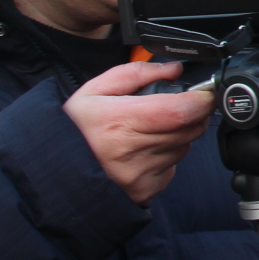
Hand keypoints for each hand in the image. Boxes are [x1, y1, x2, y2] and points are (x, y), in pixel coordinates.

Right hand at [64, 61, 213, 204]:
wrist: (55, 170)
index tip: (203, 92)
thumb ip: (137, 73)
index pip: (181, 111)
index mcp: (121, 120)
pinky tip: (142, 151)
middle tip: (174, 106)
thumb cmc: (76, 127)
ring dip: (179, 134)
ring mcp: (141, 174)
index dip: (200, 99)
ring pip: (185, 146)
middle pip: (190, 128)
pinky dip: (167, 155)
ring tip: (148, 130)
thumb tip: (174, 69)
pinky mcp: (145, 190)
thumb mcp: (95, 89)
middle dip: (192, 113)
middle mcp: (133, 151)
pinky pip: (174, 166)